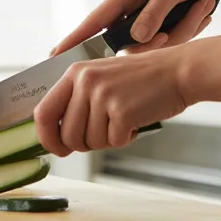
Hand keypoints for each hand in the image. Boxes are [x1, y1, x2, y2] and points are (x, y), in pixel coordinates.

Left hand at [33, 45, 190, 155]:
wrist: (177, 71)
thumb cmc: (141, 79)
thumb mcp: (102, 77)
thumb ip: (77, 100)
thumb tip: (56, 136)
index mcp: (75, 72)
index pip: (43, 112)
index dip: (47, 138)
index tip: (58, 149)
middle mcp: (85, 81)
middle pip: (67, 135)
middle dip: (84, 145)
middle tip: (104, 134)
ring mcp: (103, 95)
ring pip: (90, 142)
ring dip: (107, 140)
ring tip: (122, 121)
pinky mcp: (122, 110)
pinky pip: (114, 142)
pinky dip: (126, 139)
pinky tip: (135, 121)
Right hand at [50, 0, 220, 57]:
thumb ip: (155, 11)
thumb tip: (136, 38)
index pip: (96, 20)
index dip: (76, 38)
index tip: (55, 54)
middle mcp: (134, 8)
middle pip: (134, 42)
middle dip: (163, 38)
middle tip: (188, 20)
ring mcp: (150, 17)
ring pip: (158, 44)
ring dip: (186, 26)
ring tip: (204, 4)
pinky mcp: (166, 24)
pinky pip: (175, 40)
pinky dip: (194, 26)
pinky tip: (204, 9)